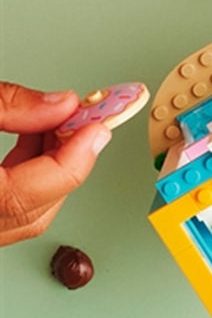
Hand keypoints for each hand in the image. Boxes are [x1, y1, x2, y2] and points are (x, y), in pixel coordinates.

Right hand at [0, 82, 110, 245]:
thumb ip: (6, 106)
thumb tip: (59, 104)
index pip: (25, 194)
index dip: (70, 159)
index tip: (96, 128)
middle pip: (36, 208)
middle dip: (66, 161)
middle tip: (84, 120)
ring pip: (28, 212)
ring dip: (50, 167)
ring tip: (57, 123)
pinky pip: (11, 208)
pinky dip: (29, 175)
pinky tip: (34, 138)